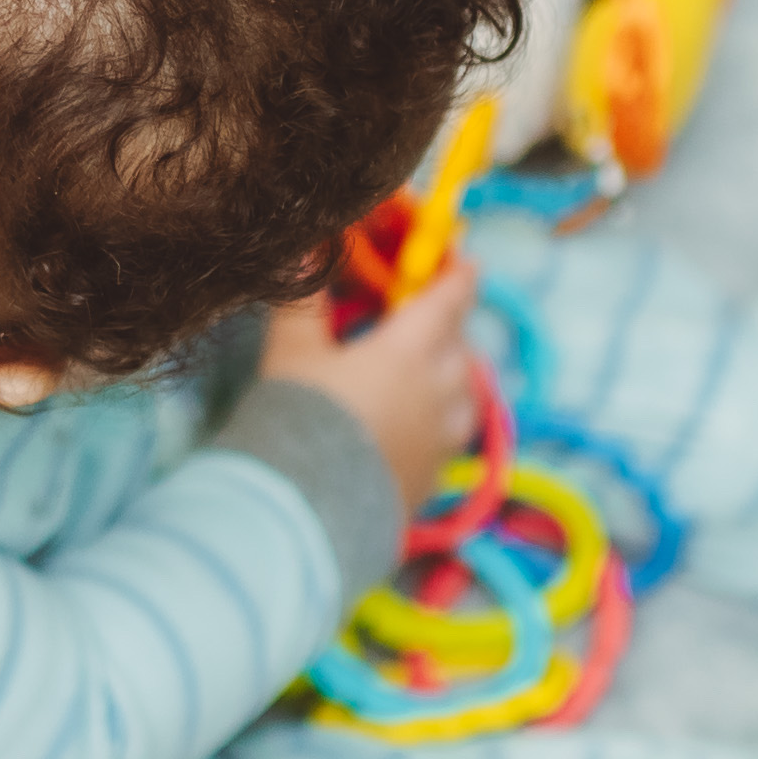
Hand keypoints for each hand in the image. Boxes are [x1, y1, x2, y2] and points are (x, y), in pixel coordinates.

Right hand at [253, 255, 482, 520]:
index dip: (458, 275)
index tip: (464, 262)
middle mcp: (442, 389)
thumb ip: (304, 300)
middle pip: (460, 343)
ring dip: (450, 376)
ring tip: (421, 376)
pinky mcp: (434, 477)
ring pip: (464, 393)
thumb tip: (305, 247)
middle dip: (447, 326)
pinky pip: (449, 436)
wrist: (306, 511)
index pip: (452, 297)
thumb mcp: (292, 352)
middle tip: (422, 320)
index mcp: (413, 348)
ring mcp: (444, 438)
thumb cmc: (299, 418)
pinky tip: (408, 427)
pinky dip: (437, 420)